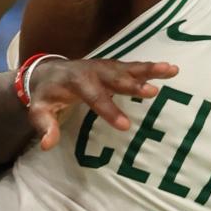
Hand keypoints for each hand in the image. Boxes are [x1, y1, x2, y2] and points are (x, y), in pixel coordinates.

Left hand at [24, 56, 178, 150]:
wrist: (47, 71)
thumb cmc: (45, 95)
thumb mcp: (38, 110)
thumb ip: (44, 126)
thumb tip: (48, 144)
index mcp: (74, 81)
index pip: (93, 96)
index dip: (109, 110)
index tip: (126, 126)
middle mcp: (92, 70)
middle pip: (114, 78)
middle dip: (132, 85)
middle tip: (152, 92)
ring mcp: (104, 66)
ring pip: (128, 67)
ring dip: (150, 69)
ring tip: (171, 70)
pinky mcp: (113, 66)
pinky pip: (133, 67)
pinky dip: (151, 67)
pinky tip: (170, 69)